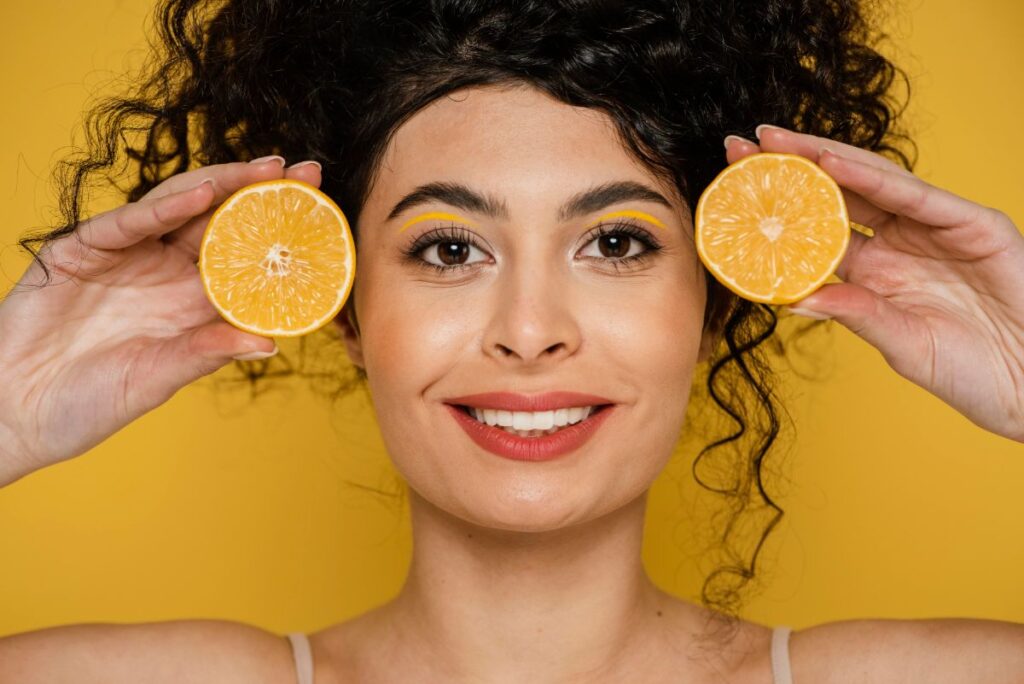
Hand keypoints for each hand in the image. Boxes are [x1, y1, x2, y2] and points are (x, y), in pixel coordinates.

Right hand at [0, 157, 321, 483]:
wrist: (14, 413)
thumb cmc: (87, 404)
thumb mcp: (155, 380)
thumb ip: (204, 354)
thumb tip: (269, 343)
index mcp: (190, 305)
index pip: (245, 260)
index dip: (281, 236)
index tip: (325, 216)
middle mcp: (163, 274)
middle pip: (221, 222)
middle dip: (263, 194)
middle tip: (309, 170)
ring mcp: (124, 258)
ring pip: (179, 208)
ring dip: (223, 185)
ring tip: (267, 170)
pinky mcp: (81, 250)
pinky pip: (128, 222)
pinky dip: (162, 207)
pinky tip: (201, 193)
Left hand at [724, 125, 1023, 442]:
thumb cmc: (970, 372)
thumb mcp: (899, 343)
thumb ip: (853, 313)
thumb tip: (792, 296)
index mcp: (877, 272)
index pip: (816, 229)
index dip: (776, 208)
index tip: (731, 189)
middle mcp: (902, 243)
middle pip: (836, 195)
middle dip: (788, 168)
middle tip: (739, 146)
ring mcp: (937, 229)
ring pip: (871, 182)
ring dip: (820, 158)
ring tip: (772, 141)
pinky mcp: (973, 224)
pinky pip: (917, 195)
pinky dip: (875, 177)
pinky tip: (830, 161)